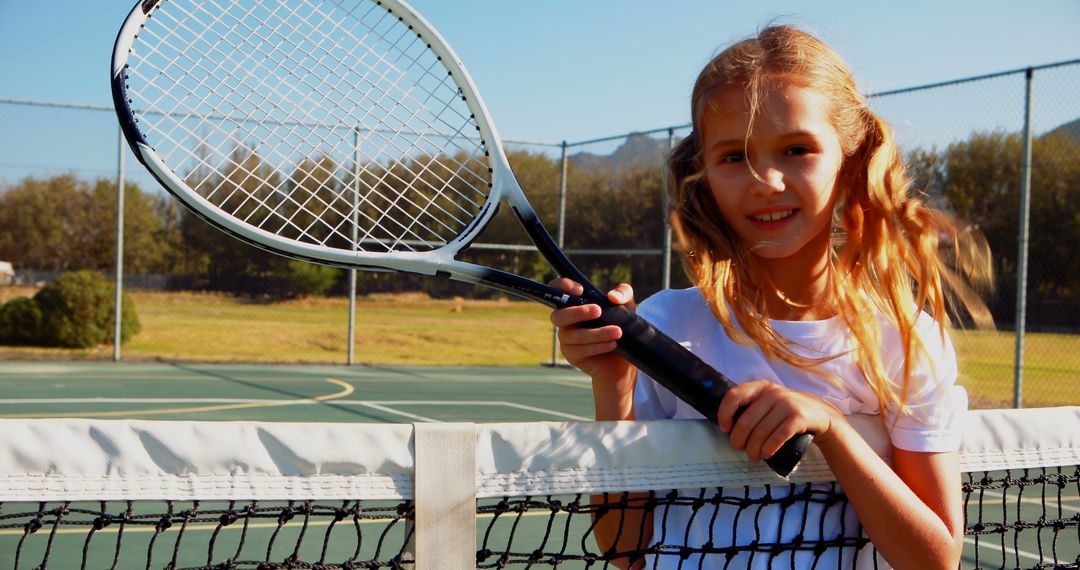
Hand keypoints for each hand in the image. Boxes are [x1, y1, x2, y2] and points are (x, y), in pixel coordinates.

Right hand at [548, 279, 637, 410]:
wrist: (624, 360)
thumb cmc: (621, 328)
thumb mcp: (627, 308)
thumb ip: (623, 294)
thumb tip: (612, 296)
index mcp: (575, 304)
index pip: (557, 289)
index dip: (562, 286)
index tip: (580, 290)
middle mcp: (566, 321)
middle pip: (558, 316)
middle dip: (577, 313)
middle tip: (598, 311)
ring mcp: (567, 338)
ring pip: (572, 335)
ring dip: (596, 333)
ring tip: (617, 332)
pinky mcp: (572, 355)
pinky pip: (579, 350)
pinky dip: (597, 346)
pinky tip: (612, 344)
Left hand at [716, 380, 843, 461]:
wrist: (820, 414)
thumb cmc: (786, 411)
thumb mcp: (769, 401)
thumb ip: (751, 406)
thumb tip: (728, 427)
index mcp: (761, 387)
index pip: (734, 396)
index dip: (724, 413)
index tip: (725, 428)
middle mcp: (773, 393)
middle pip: (746, 421)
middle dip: (739, 439)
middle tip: (740, 448)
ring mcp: (787, 404)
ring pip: (761, 432)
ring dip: (754, 449)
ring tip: (754, 456)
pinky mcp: (799, 418)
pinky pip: (778, 436)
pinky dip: (769, 448)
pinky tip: (766, 454)